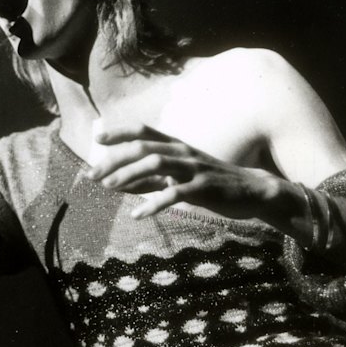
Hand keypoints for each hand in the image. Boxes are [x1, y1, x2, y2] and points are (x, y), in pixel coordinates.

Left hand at [86, 123, 277, 220]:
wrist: (252, 191)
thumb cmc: (210, 183)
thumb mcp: (178, 177)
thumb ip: (149, 179)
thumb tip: (116, 182)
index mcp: (176, 146)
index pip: (143, 131)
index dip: (119, 132)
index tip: (97, 138)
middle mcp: (182, 152)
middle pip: (143, 148)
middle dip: (115, 160)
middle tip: (93, 174)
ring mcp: (193, 168)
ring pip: (156, 164)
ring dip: (129, 175)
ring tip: (109, 187)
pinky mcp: (203, 188)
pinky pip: (174, 194)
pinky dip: (154, 203)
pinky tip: (138, 214)